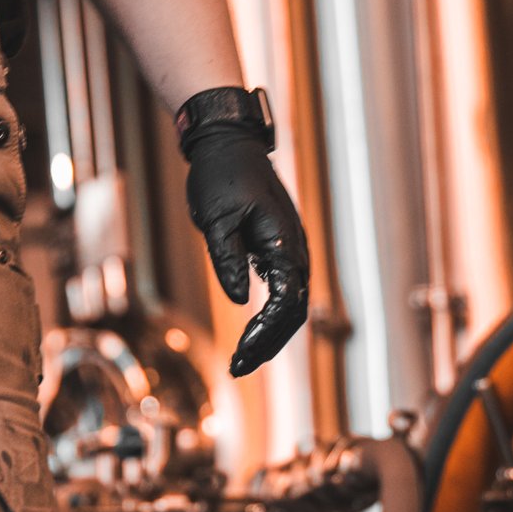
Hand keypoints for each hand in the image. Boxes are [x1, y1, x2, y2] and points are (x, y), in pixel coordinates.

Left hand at [182, 119, 310, 377]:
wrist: (229, 144)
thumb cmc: (221, 176)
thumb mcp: (216, 220)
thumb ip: (227, 260)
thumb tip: (236, 300)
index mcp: (285, 244)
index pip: (287, 304)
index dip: (265, 334)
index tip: (240, 355)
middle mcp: (297, 250)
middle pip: (294, 312)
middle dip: (268, 344)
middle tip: (238, 367)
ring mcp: (292, 250)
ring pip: (292, 304)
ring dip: (271, 334)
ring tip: (244, 359)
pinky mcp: (281, 249)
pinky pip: (285, 291)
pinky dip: (271, 317)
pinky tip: (252, 331)